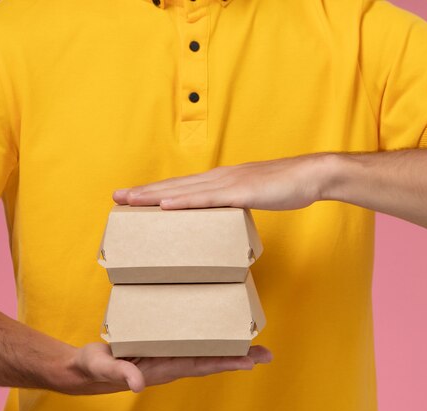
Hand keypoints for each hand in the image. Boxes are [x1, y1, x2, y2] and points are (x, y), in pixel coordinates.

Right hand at [64, 343, 271, 393]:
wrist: (86, 368)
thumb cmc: (95, 367)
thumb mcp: (104, 366)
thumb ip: (120, 372)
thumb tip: (138, 383)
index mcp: (162, 368)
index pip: (200, 365)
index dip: (226, 363)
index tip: (250, 362)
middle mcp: (170, 362)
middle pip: (211, 360)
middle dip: (238, 357)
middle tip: (267, 353)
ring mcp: (167, 354)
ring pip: (204, 350)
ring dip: (229, 348)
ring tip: (253, 344)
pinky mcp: (161, 344)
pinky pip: (190, 340)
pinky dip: (209, 336)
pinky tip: (219, 331)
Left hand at [113, 155, 332, 209]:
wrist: (309, 176)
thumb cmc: (283, 188)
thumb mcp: (251, 197)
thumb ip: (233, 205)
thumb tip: (220, 217)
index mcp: (219, 181)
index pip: (180, 187)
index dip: (155, 192)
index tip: (132, 197)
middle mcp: (217, 178)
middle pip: (174, 187)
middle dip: (144, 193)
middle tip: (116, 198)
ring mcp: (226, 184)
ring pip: (182, 191)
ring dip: (154, 196)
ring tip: (129, 201)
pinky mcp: (239, 193)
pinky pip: (206, 200)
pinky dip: (183, 203)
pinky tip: (164, 207)